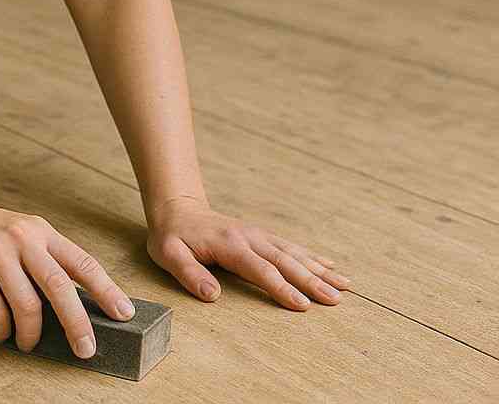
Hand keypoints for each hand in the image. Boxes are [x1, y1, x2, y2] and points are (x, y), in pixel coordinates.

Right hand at [0, 196, 135, 357]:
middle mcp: (20, 238)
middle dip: (78, 324)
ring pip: (28, 306)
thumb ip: (39, 256)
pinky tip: (0, 333)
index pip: (81, 261)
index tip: (124, 313)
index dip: (106, 289)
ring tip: (27, 343)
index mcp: (38, 230)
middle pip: (60, 287)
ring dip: (31, 335)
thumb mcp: (14, 232)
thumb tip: (71, 302)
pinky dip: (1, 331)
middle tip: (86, 349)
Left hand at [145, 196, 351, 308]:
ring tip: (344, 285)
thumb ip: (189, 273)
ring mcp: (256, 234)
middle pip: (284, 261)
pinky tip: (329, 265)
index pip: (259, 269)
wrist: (177, 207)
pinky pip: (289, 246)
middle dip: (311, 280)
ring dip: (318, 269)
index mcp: (228, 244)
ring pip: (292, 252)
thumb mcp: (168, 254)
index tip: (302, 306)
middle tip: (336, 299)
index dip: (281, 288)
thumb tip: (211, 295)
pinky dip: (311, 256)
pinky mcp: (260, 235)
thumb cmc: (172, 236)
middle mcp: (248, 237)